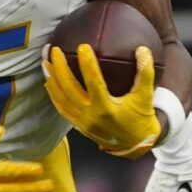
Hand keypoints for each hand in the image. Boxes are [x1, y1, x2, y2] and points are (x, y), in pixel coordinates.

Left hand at [43, 44, 159, 156]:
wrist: (135, 145)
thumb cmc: (141, 117)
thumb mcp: (146, 96)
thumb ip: (145, 72)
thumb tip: (142, 49)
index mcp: (107, 107)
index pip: (93, 82)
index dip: (87, 64)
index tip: (82, 46)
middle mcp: (91, 115)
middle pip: (69, 89)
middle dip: (60, 68)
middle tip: (55, 50)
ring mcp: (82, 122)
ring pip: (61, 99)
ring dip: (52, 80)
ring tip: (45, 63)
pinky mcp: (78, 126)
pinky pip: (62, 109)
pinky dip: (54, 95)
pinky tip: (49, 82)